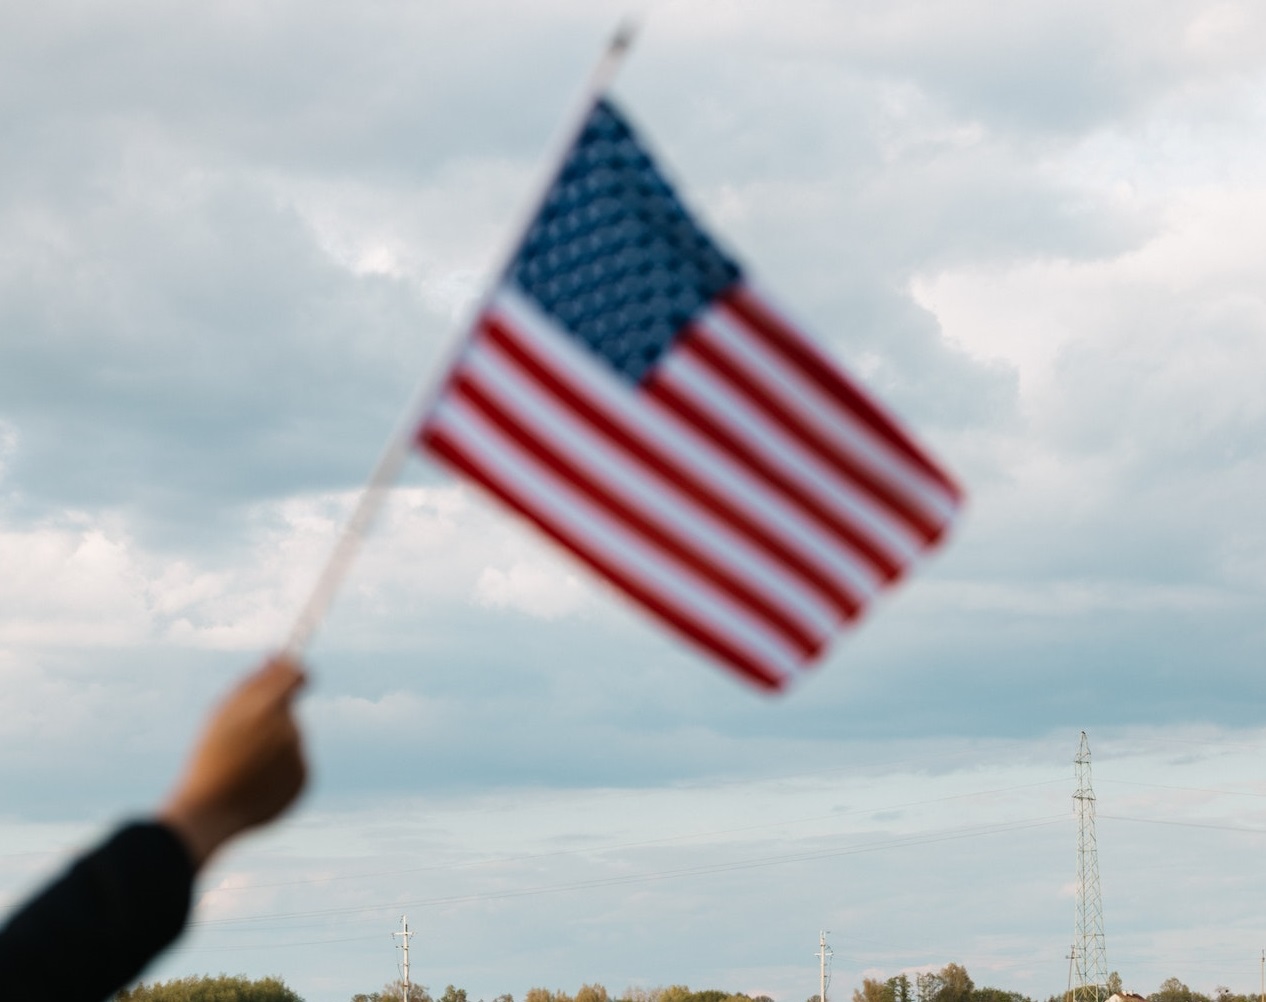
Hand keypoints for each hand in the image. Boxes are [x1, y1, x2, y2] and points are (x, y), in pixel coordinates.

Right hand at [158, 655, 307, 867]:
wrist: (209, 811)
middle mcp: (289, 731)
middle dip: (271, 719)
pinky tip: (257, 781)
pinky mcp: (304, 781)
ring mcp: (299, 758)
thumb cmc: (209, 757)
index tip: (291, 674)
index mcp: (267, 709)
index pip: (296, 676)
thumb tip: (280, 658)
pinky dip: (281, 768)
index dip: (294, 673)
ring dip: (275, 745)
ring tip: (244, 765)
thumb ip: (254, 682)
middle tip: (241, 739)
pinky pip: (296, 764)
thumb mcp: (222, 713)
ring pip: (293, 739)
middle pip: (290, 712)